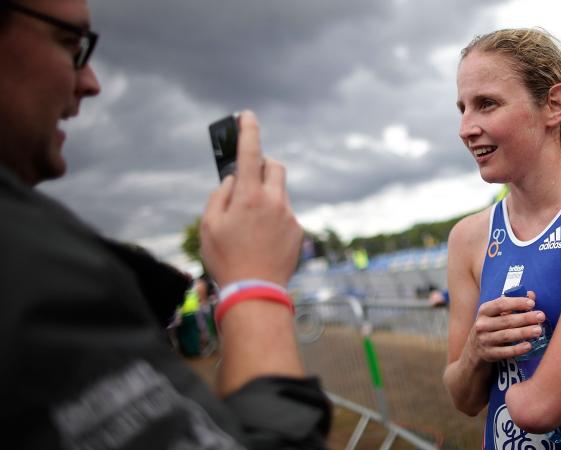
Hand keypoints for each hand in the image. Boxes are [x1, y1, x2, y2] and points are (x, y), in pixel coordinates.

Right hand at [200, 110, 302, 287]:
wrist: (256, 292)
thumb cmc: (226, 260)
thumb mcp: (209, 225)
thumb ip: (219, 195)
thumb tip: (233, 180)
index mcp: (249, 196)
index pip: (250, 152)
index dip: (248, 130)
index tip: (247, 116)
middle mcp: (274, 201)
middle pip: (274, 166)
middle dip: (262, 165)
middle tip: (248, 178)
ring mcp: (289, 216)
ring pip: (280, 192)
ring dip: (267, 195)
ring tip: (251, 222)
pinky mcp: (298, 231)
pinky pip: (286, 214)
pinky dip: (275, 217)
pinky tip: (263, 239)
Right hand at [465, 290, 544, 362]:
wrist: (474, 350)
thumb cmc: (491, 327)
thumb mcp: (496, 314)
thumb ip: (513, 304)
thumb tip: (531, 295)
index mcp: (484, 311)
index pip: (501, 304)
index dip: (517, 303)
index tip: (532, 303)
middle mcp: (482, 324)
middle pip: (506, 320)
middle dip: (525, 318)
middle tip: (541, 316)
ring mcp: (484, 340)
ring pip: (506, 336)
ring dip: (524, 332)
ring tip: (539, 330)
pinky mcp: (488, 354)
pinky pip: (504, 352)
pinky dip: (517, 349)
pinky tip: (529, 346)